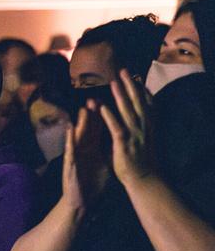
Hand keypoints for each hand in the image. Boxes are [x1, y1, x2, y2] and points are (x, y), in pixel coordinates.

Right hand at [61, 104, 108, 213]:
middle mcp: (85, 149)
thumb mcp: (105, 164)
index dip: (105, 114)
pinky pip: (71, 150)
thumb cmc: (93, 184)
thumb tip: (122, 141)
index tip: (109, 103)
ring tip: (84, 108)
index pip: (100, 128)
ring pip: (79, 135)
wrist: (81, 202)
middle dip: (92, 113)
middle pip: (89, 128)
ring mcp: (77, 156)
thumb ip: (111, 150)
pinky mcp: (70, 165)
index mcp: (94, 148)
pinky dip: (70, 140)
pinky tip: (71, 130)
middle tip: (95, 97)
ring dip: (81, 122)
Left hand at [99, 69, 155, 186]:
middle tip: (124, 70)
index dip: (142, 90)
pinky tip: (102, 106)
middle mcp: (142, 128)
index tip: (138, 77)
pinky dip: (109, 116)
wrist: (143, 180)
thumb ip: (136, 127)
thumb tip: (131, 116)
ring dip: (120, 96)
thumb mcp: (141, 140)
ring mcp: (134, 135)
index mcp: (147, 127)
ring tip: (113, 82)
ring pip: (127, 111)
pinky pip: (115, 127)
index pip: (147, 104)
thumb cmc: (139, 161)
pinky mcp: (123, 144)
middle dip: (130, 86)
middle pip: (137, 102)